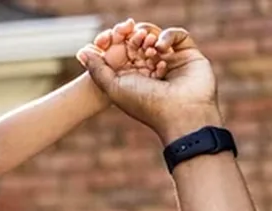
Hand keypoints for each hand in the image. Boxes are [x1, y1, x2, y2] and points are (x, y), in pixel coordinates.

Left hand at [78, 23, 220, 142]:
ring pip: (156, 36)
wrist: (181, 114)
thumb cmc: (146, 104)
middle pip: (138, 41)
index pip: (122, 50)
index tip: (111, 38)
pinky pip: (178, 35)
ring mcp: (171, 60)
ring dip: (148, 36)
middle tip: (135, 39)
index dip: (116, 41)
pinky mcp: (189, 54)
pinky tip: (161, 48)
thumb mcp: (113, 87)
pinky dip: (167, 36)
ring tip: (148, 46)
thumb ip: (97, 69)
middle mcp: (152, 67)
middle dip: (133, 37)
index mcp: (133, 75)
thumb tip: (82, 52)